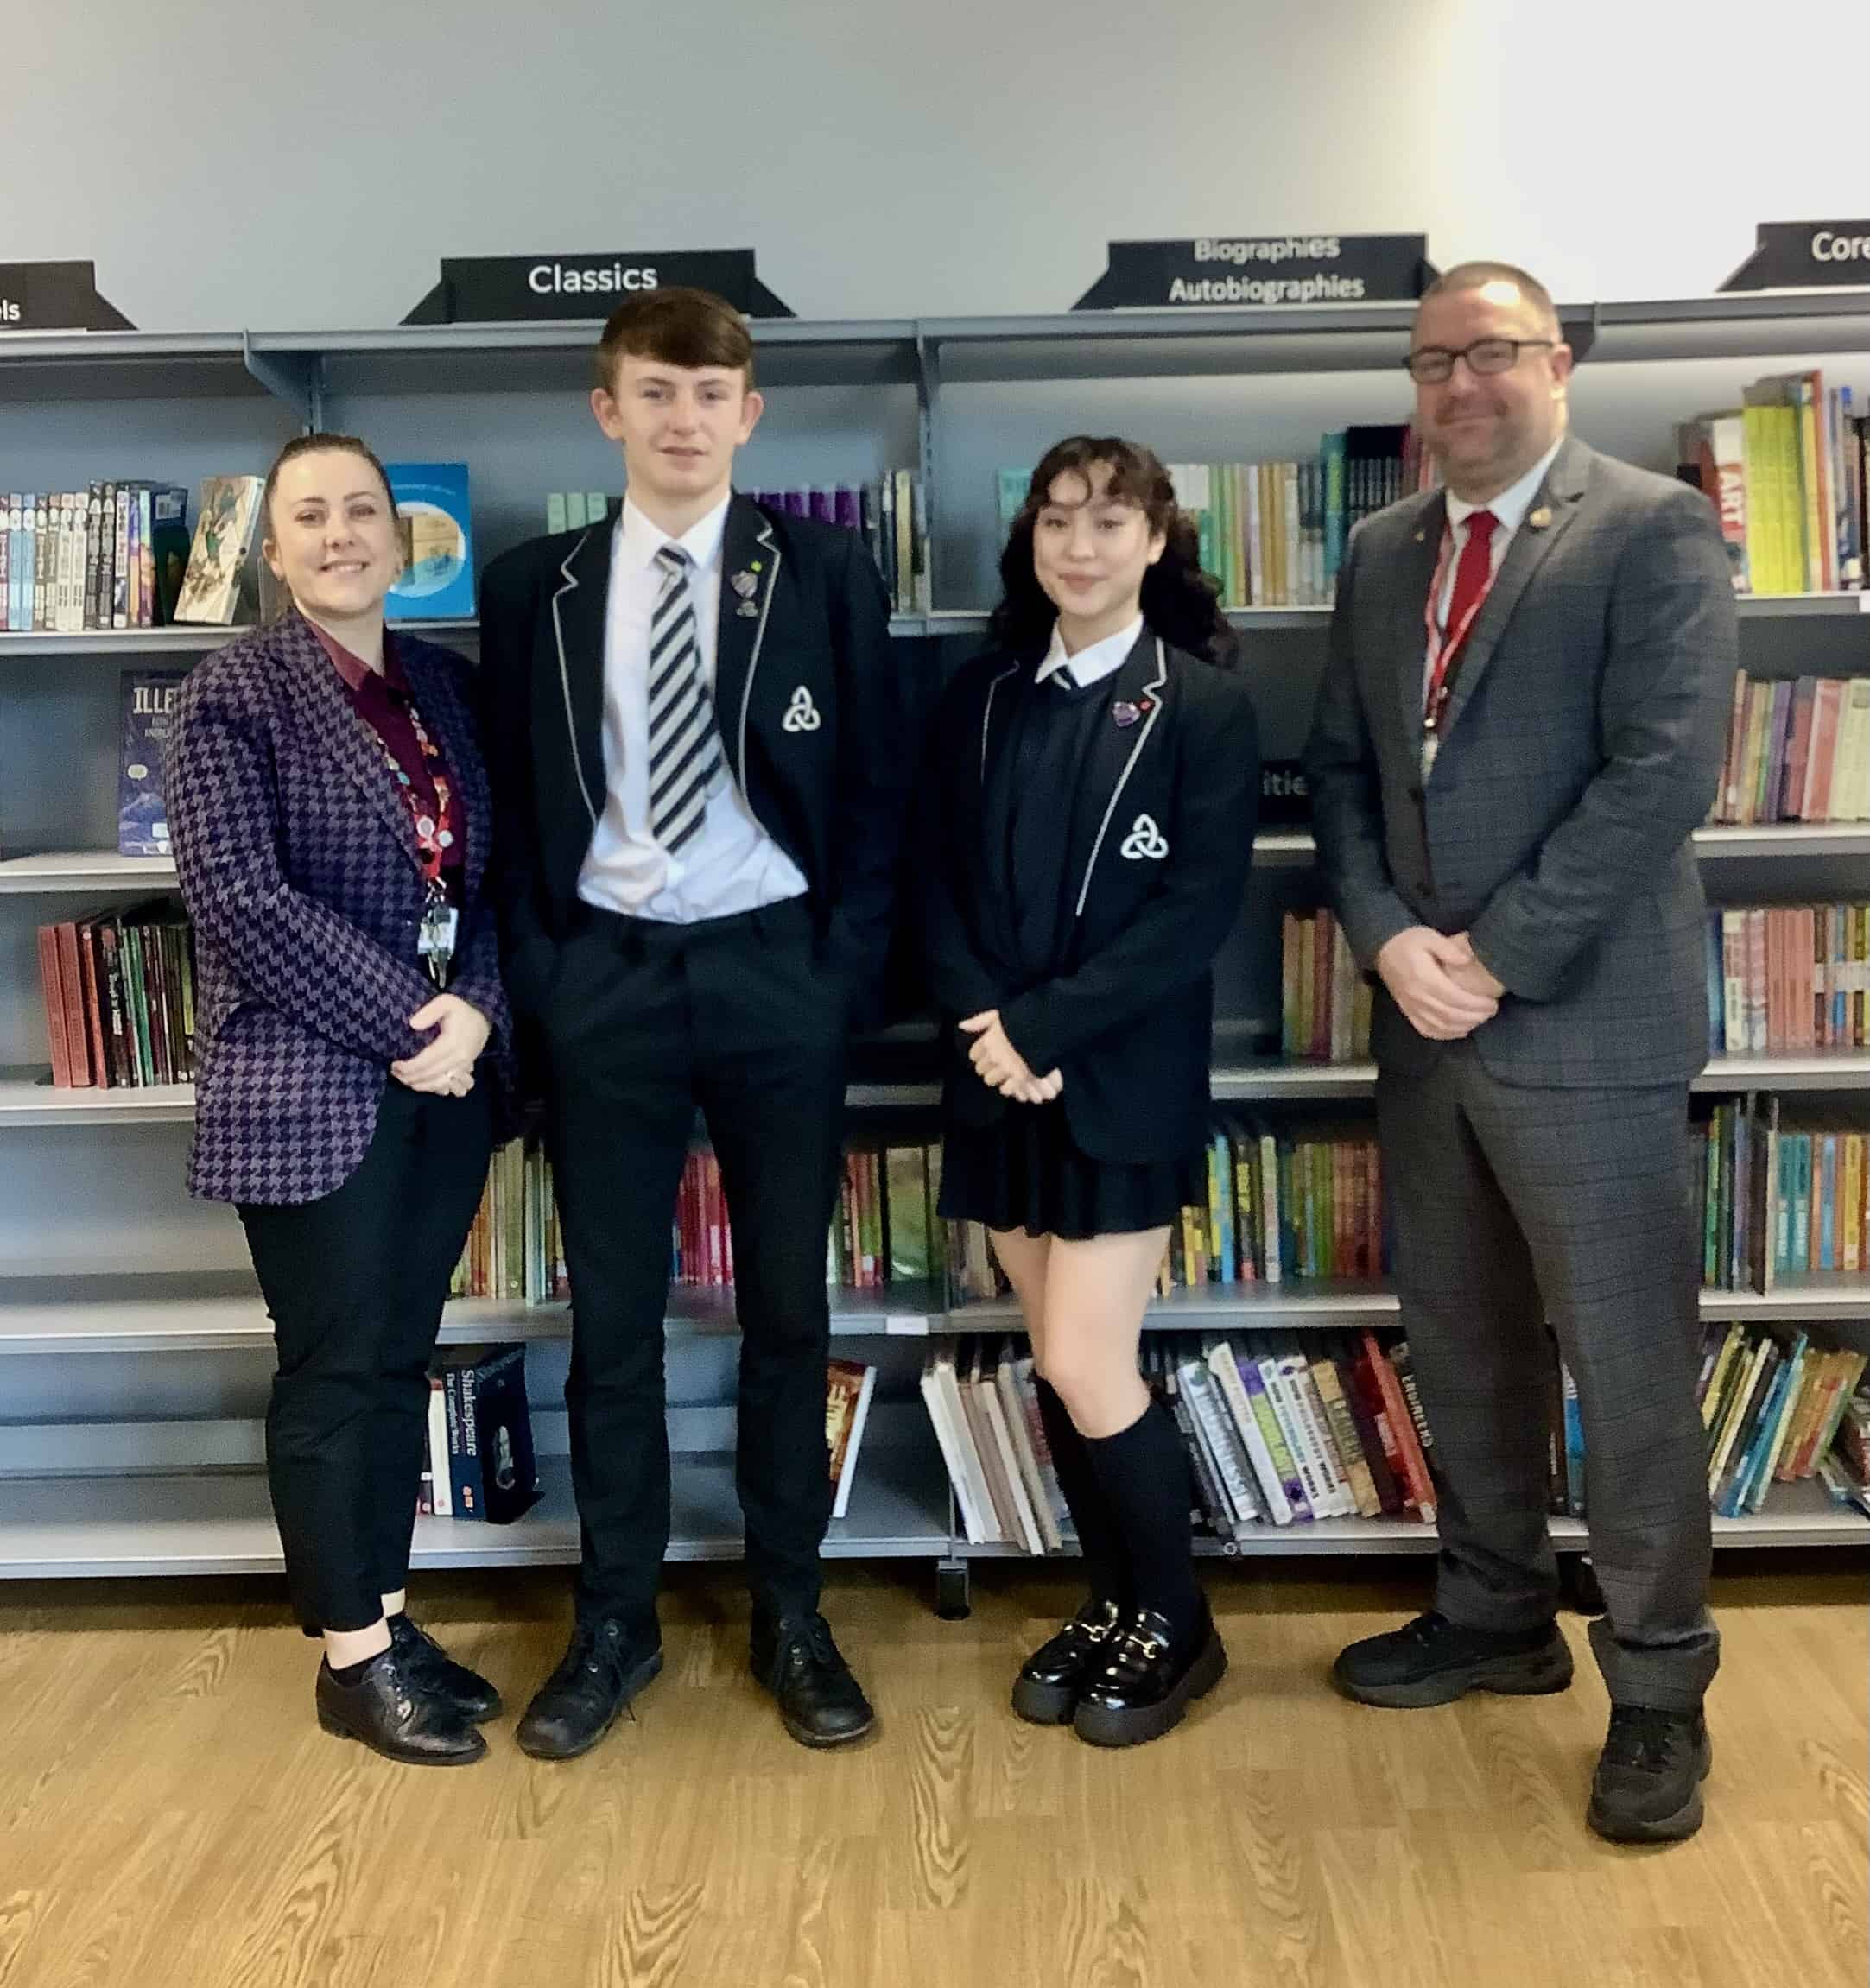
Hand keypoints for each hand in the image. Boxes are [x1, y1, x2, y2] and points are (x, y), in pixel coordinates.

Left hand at [392, 994, 491, 1095]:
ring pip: (438, 1084)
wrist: (482, 1021)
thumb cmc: (461, 1011)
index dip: (408, 1067)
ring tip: (403, 1079)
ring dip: (419, 1084)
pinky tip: (419, 1084)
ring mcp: (462, 1067)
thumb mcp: (446, 1002)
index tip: (395, 1064)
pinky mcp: (463, 1071)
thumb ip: (429, 1011)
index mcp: (452, 1043)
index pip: (426, 1061)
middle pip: (430, 1075)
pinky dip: (431, 1088)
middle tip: (394, 1072)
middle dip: (409, 1077)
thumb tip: (413, 1025)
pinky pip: (446, 1085)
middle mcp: (459, 1059)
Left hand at [960, 1010, 1059, 1103]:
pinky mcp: (1020, 1078)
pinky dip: (1008, 1087)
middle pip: (981, 1069)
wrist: (1047, 1030)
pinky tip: (1013, 1082)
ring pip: (990, 1080)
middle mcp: (994, 1056)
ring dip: (996, 1077)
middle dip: (987, 1067)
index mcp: (988, 1041)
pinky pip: (1005, 1089)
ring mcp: (1006, 1068)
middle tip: (996, 1064)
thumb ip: (980, 1021)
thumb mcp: (999, 1015)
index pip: (974, 1054)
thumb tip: (962, 1026)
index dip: (980, 1055)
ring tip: (1005, 1073)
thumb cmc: (1023, 1019)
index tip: (986, 1054)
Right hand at [1374, 927, 1500, 1041]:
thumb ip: (1448, 948)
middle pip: (1450, 1015)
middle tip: (1491, 1011)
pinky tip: (1460, 1030)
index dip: (1476, 1004)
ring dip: (1463, 1026)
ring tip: (1480, 1019)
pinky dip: (1446, 1034)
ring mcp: (1411, 1007)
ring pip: (1440, 1026)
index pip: (1455, 998)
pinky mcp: (1408, 1012)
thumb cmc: (1409, 941)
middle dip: (1475, 1017)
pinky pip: (1427, 1030)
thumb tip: (1467, 961)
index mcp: (1424, 978)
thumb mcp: (1429, 936)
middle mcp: (1417, 996)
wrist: (1383, 949)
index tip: (1492, 1002)